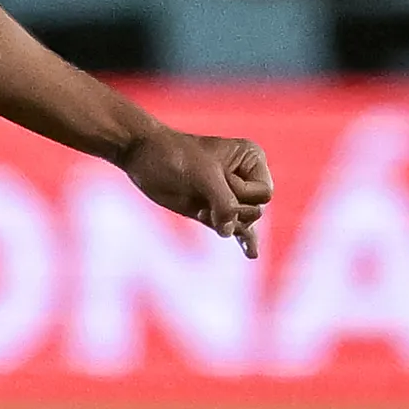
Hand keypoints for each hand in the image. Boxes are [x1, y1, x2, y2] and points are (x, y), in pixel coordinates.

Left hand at [119, 125, 272, 258]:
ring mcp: (229, 196)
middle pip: (257, 210)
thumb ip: (223, 203)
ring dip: (225, 223)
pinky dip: (244, 240)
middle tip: (205, 195)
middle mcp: (245, 177)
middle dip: (233, 210)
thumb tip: (229, 232)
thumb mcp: (203, 175)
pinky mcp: (214, 212)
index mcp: (251, 159)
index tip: (218, 180)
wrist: (143, 156)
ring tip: (202, 210)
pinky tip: (251, 253)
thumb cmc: (175, 155)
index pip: (264, 193)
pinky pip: (237, 230)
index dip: (242, 193)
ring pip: (245, 222)